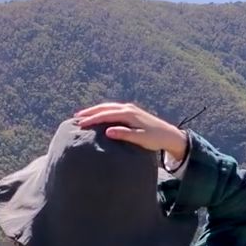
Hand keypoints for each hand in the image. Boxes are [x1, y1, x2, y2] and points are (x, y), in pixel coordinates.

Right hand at [73, 102, 187, 165]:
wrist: (169, 135)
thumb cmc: (155, 139)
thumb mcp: (140, 138)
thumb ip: (124, 134)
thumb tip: (108, 131)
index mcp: (129, 114)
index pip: (106, 115)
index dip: (92, 119)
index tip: (81, 124)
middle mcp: (128, 108)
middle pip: (105, 107)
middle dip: (90, 112)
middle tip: (76, 117)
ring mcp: (130, 108)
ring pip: (108, 106)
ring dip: (95, 110)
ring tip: (83, 115)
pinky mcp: (132, 112)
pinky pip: (113, 109)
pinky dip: (103, 110)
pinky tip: (98, 115)